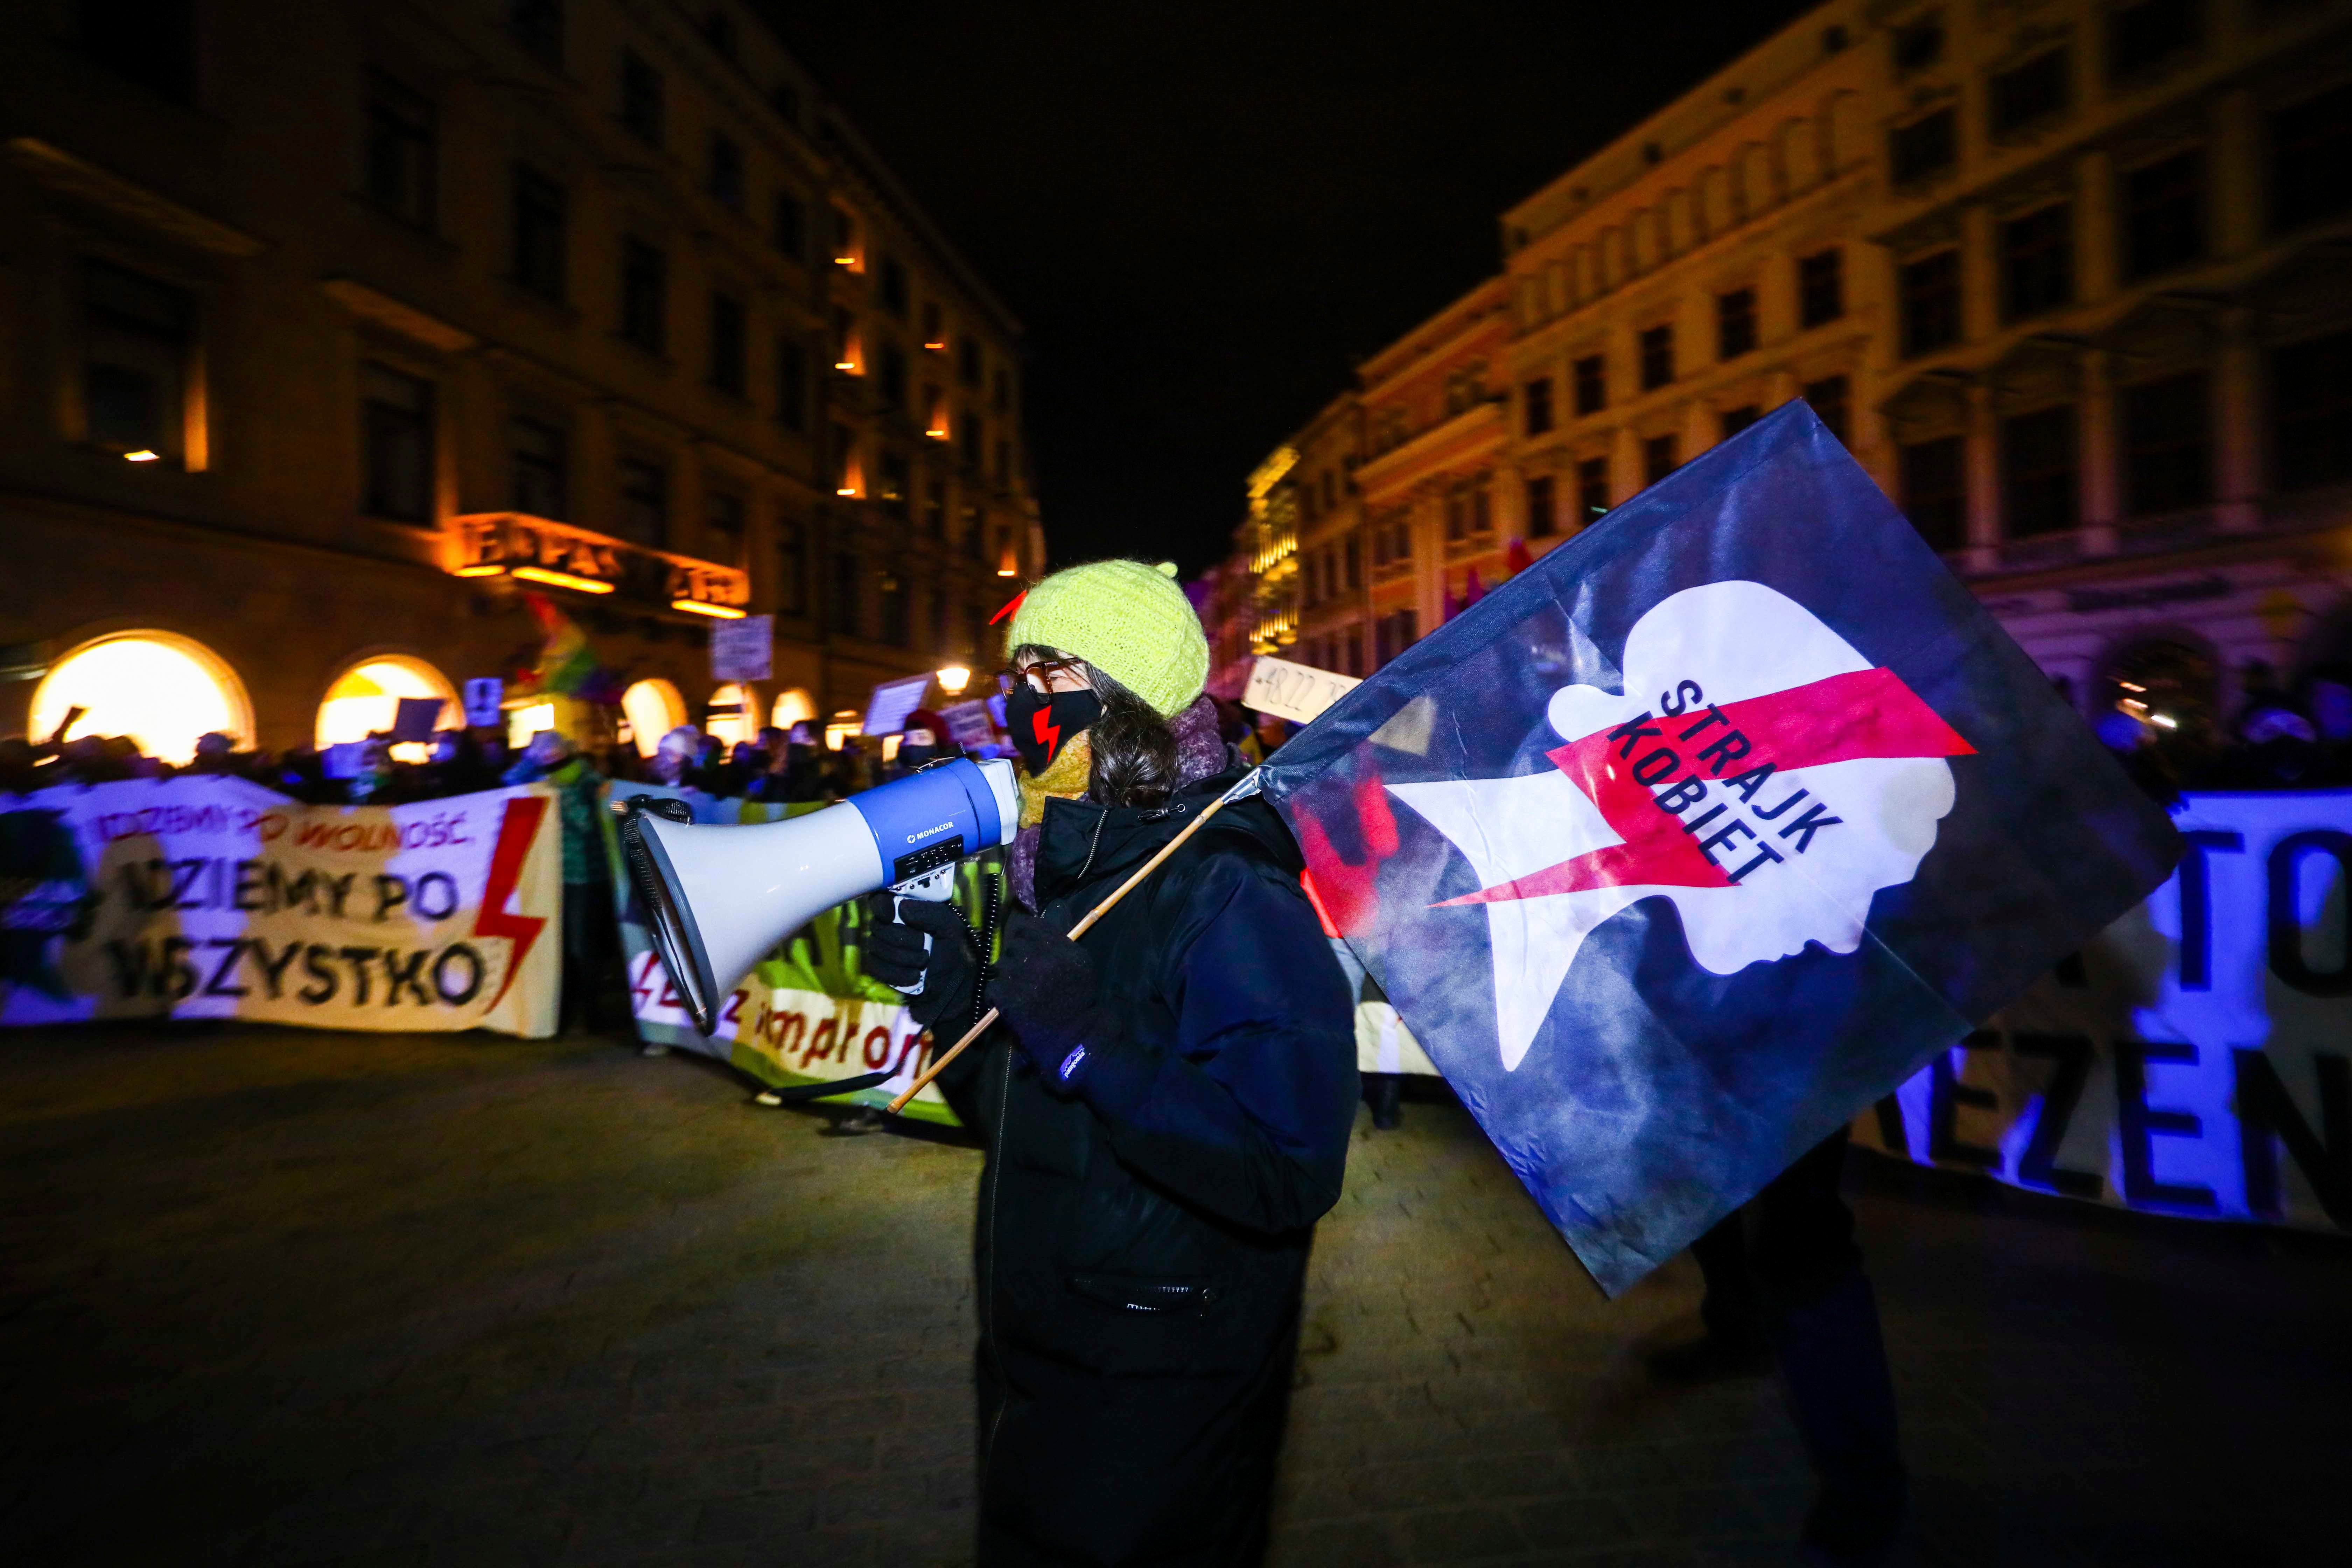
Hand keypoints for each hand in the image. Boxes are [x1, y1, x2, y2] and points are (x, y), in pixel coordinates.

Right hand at [862, 894, 979, 1029]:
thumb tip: (901, 907)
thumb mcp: (949, 926)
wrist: (954, 985)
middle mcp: (890, 926)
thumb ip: (929, 912)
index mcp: (906, 910)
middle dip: (903, 938)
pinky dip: (898, 973)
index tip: (891, 914)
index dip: (881, 905)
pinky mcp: (880, 968)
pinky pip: (876, 967)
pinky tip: (915, 976)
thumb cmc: (953, 950)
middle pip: (878, 926)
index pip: (880, 899)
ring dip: (904, 957)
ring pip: (876, 946)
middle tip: (924, 944)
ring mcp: (882, 948)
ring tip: (924, 961)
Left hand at [987, 907, 1109, 1087]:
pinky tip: (1008, 1002)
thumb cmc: (1079, 1001)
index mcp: (1062, 948)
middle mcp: (1043, 959)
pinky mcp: (1009, 998)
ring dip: (1006, 977)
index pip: (1029, 925)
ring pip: (1000, 965)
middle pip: (1013, 945)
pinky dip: (997, 995)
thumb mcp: (1079, 965)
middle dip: (1015, 957)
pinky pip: (992, 987)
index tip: (1023, 942)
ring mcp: (1024, 978)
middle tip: (1022, 972)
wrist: (1075, 1036)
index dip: (1022, 932)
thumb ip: (1061, 944)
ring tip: (1017, 990)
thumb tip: (1041, 922)